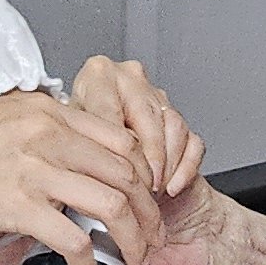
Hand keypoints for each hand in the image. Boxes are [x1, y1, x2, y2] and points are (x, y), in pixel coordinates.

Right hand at [0, 57, 224, 264]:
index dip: (144, 172)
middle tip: (153, 234)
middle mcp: (48, 135)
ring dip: (133, 239)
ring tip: (134, 259)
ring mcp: (35, 170)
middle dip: (150, 210)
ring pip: (114, 205)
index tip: (147, 195)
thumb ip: (30, 129)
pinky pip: (74, 239)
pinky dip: (88, 262)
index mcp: (45, 111)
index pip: (119, 138)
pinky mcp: (18, 206)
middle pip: (128, 172)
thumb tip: (50, 146)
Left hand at [65, 55, 200, 198]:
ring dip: (164, 165)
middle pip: (146, 117)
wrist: (109, 161)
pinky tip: (171, 186)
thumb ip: (84, 143)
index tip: (110, 173)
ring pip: (173, 127)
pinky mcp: (183, 122)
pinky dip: (184, 169)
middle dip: (144, 158)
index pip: (108, 109)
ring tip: (150, 188)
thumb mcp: (73, 142)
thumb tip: (90, 162)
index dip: (110, 147)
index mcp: (99, 75)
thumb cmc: (84, 147)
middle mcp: (130, 79)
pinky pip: (192, 143)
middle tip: (137, 185)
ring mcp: (159, 96)